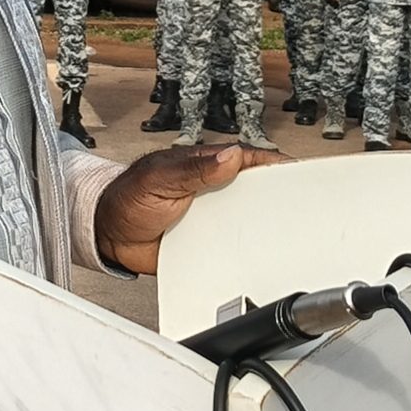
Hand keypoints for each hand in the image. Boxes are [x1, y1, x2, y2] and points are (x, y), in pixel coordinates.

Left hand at [96, 142, 284, 275]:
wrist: (110, 234)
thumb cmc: (128, 197)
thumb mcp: (161, 179)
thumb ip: (195, 170)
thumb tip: (230, 156)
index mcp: (206, 166)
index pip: (248, 159)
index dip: (274, 163)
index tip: (297, 170)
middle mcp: (213, 189)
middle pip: (254, 189)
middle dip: (277, 195)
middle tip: (300, 204)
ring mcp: (210, 214)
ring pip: (246, 218)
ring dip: (262, 225)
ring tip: (287, 234)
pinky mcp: (205, 240)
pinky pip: (229, 244)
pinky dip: (242, 248)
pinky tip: (255, 254)